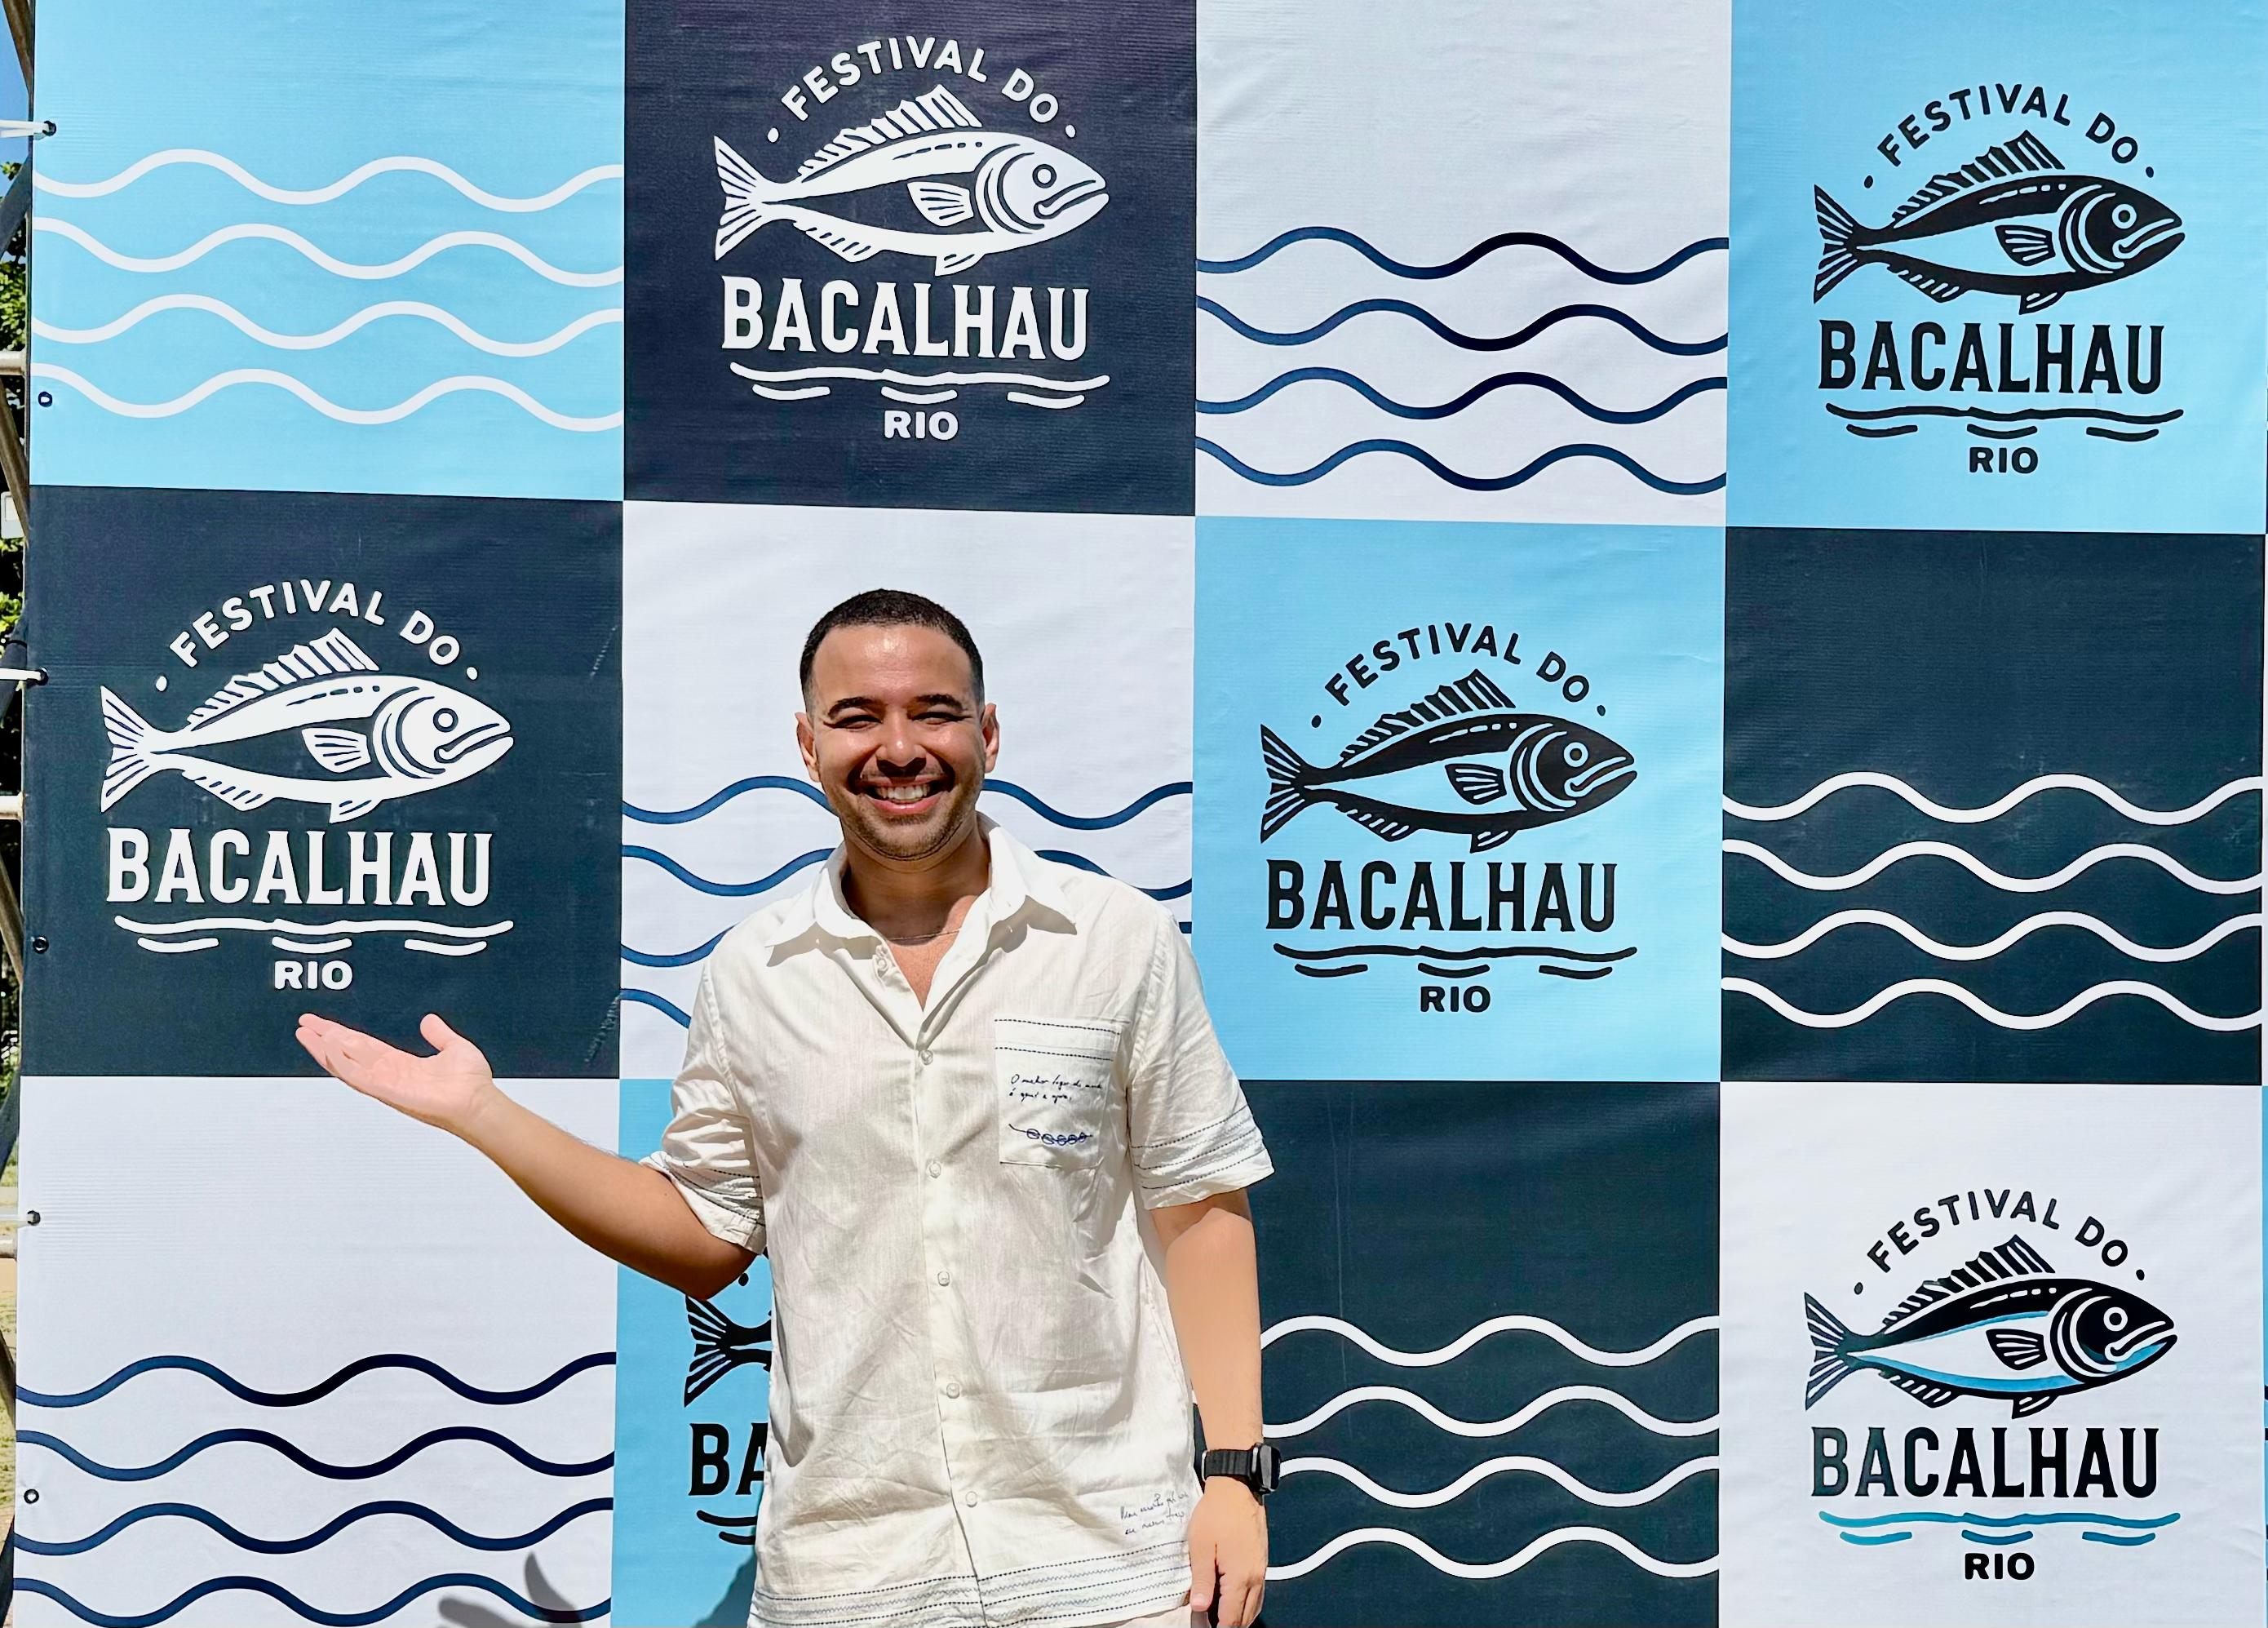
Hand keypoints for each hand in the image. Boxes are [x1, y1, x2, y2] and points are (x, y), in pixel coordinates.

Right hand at [296, 1012, 498, 1137]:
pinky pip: (358, 1077)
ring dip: (325, 1049)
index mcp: (399, 1064)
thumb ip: (439, 1034)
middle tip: (305, 1023)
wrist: (479, 1102)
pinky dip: (341, 1064)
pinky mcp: (387, 1091)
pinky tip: (327, 1049)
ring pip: (346, 1063)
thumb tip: (429, 1020)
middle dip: (326, 1037)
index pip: (363, 1046)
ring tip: (306, 1033)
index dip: (342, 1034)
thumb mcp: (454, 1047)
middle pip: (349, 1052)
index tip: (324, 1024)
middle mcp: (387, 1074)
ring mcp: (385, 1083)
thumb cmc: (470, 1083)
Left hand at [1187, 1477, 1265, 1625]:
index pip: (1231, 1619)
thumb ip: (1202, 1580)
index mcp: (1240, 1577)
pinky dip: (1245, 1604)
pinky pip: (1257, 1594)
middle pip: (1245, 1618)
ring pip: (1254, 1608)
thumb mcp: (1201, 1547)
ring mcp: (1261, 1571)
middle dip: (1228, 1626)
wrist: (1237, 1488)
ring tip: (1217, 1617)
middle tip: (1207, 1624)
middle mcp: (1255, 1578)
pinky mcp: (1261, 1562)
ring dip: (1238, 1617)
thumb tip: (1200, 1608)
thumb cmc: (1217, 1513)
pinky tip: (1231, 1600)